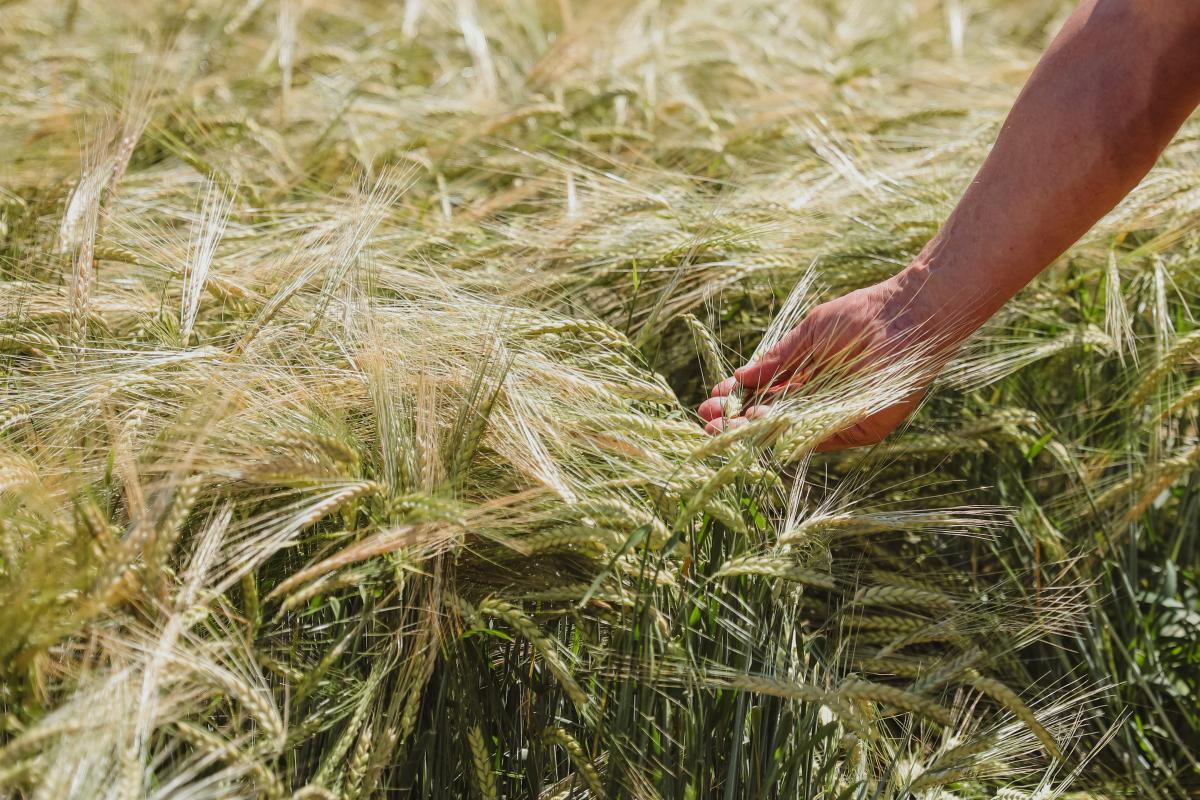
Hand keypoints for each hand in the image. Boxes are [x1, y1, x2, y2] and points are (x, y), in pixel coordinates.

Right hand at [697, 275, 942, 450]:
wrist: (908, 315)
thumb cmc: (863, 315)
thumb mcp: (810, 335)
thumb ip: (778, 358)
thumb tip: (741, 376)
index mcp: (810, 379)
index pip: (767, 396)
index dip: (738, 400)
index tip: (711, 400)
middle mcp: (823, 402)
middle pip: (774, 419)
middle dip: (739, 423)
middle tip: (708, 424)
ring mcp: (841, 417)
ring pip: (792, 431)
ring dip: (756, 431)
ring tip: (725, 429)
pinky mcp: (862, 428)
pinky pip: (821, 435)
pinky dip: (791, 431)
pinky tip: (762, 423)